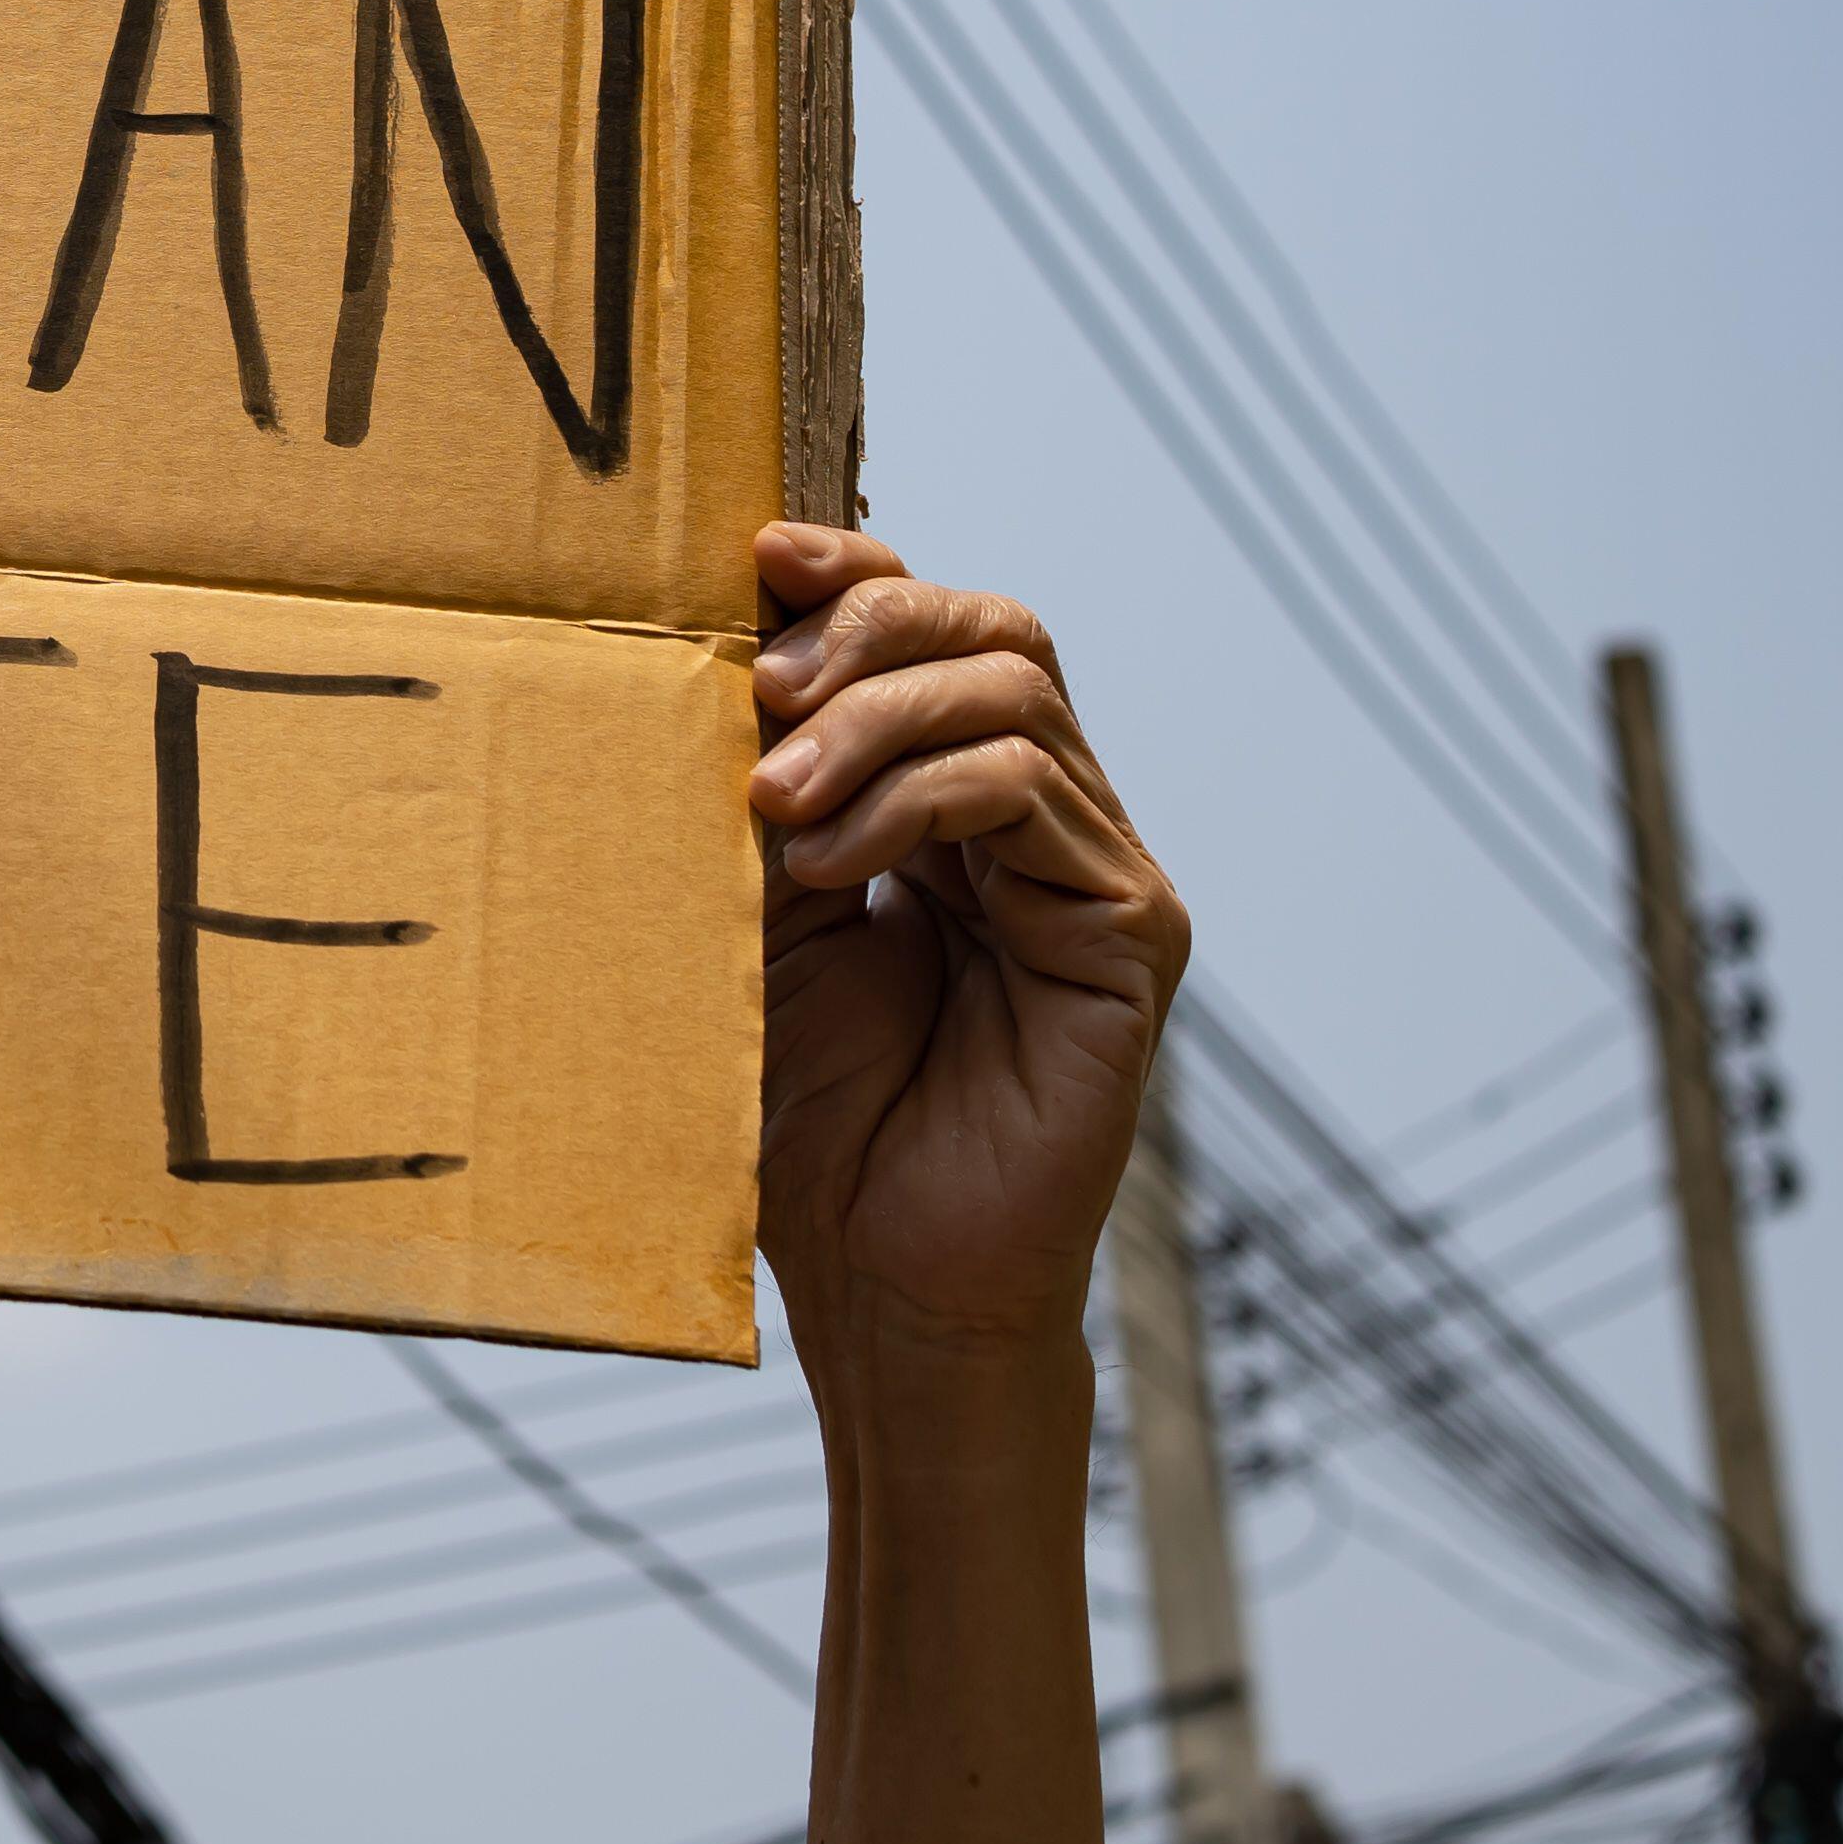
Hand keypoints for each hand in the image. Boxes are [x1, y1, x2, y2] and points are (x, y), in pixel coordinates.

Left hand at [745, 523, 1187, 1381]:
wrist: (879, 1286)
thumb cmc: (810, 1121)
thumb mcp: (758, 917)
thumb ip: (762, 791)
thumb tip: (713, 647)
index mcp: (954, 802)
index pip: (934, 626)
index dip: (856, 570)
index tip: (750, 557)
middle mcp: (1044, 820)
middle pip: (991, 626)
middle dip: (866, 625)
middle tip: (758, 687)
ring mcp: (1097, 869)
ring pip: (1011, 687)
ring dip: (872, 716)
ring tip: (772, 797)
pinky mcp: (1129, 929)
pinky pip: (1028, 789)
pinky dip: (914, 797)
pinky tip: (830, 863)